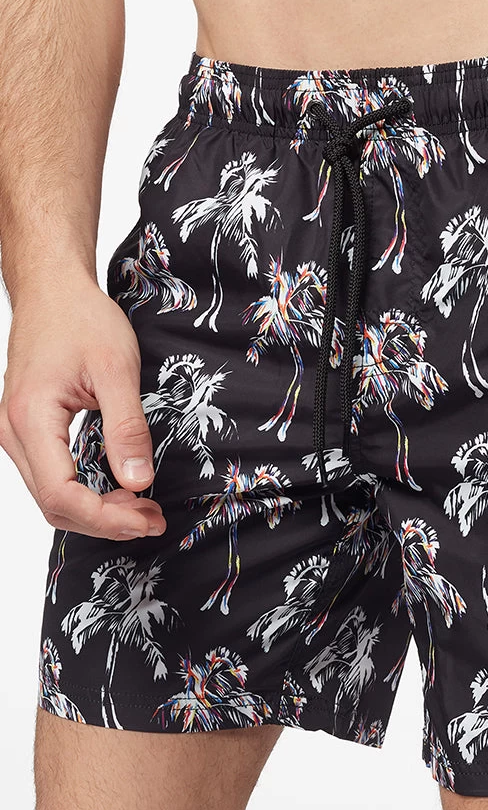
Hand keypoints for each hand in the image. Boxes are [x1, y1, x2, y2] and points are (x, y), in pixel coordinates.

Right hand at [0, 276, 165, 539]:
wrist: (52, 289)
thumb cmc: (81, 318)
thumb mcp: (117, 369)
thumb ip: (127, 428)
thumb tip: (139, 481)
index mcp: (30, 419)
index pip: (61, 494)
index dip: (106, 517)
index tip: (147, 517)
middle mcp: (12, 432)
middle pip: (54, 504)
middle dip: (105, 520)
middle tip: (153, 518)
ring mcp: (14, 432)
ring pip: (50, 495)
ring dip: (96, 510)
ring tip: (142, 507)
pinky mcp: (26, 429)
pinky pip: (51, 475)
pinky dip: (84, 491)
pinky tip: (118, 488)